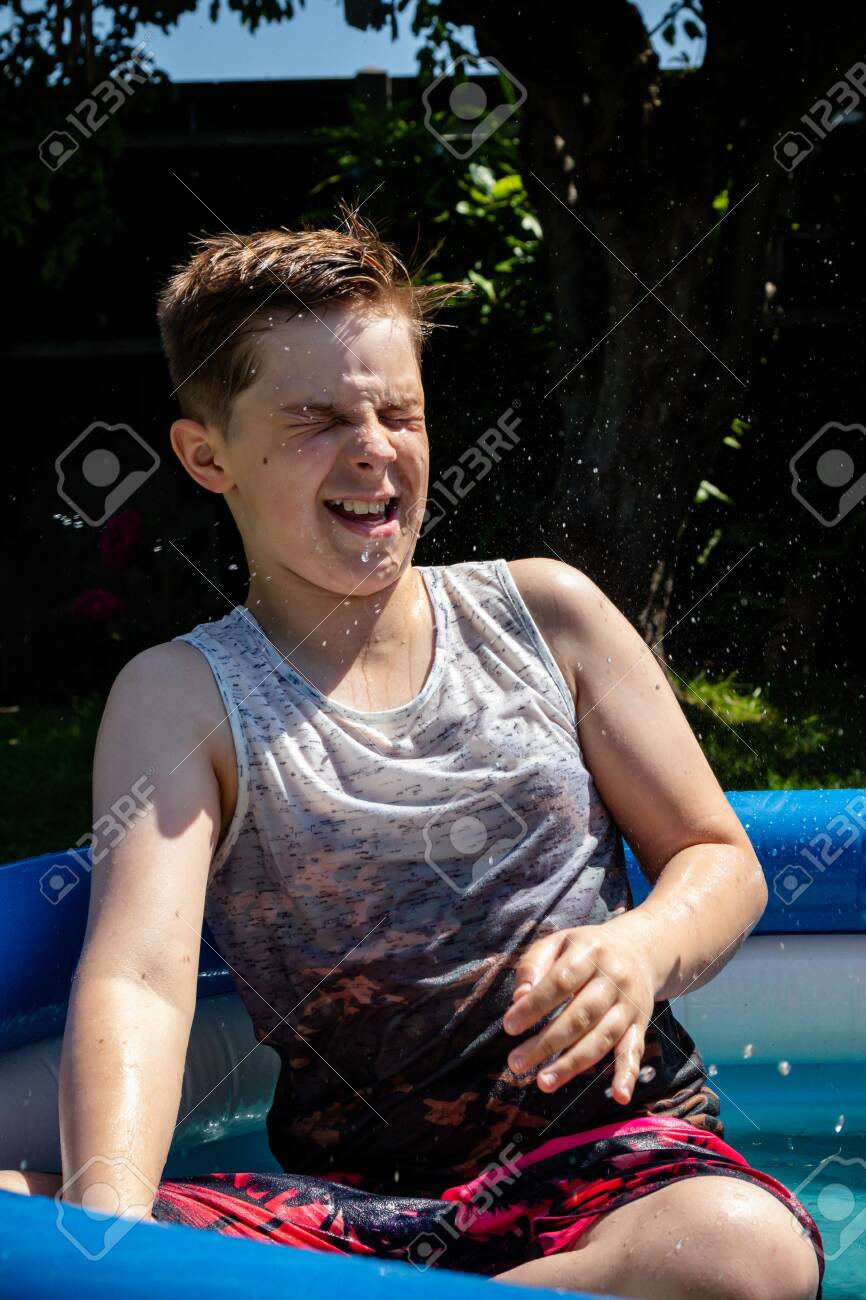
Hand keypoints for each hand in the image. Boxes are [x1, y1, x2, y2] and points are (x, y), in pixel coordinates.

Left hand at [502, 916, 657, 1104]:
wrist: (639, 950)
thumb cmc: (585, 949)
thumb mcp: (558, 942)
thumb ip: (534, 965)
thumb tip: (518, 997)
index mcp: (591, 952)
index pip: (560, 982)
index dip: (534, 1006)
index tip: (509, 1027)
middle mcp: (614, 978)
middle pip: (580, 1016)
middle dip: (547, 1043)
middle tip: (515, 1063)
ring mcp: (629, 1004)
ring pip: (602, 1039)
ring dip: (572, 1064)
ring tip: (542, 1083)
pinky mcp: (640, 1025)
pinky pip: (634, 1051)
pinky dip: (628, 1074)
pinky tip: (619, 1096)